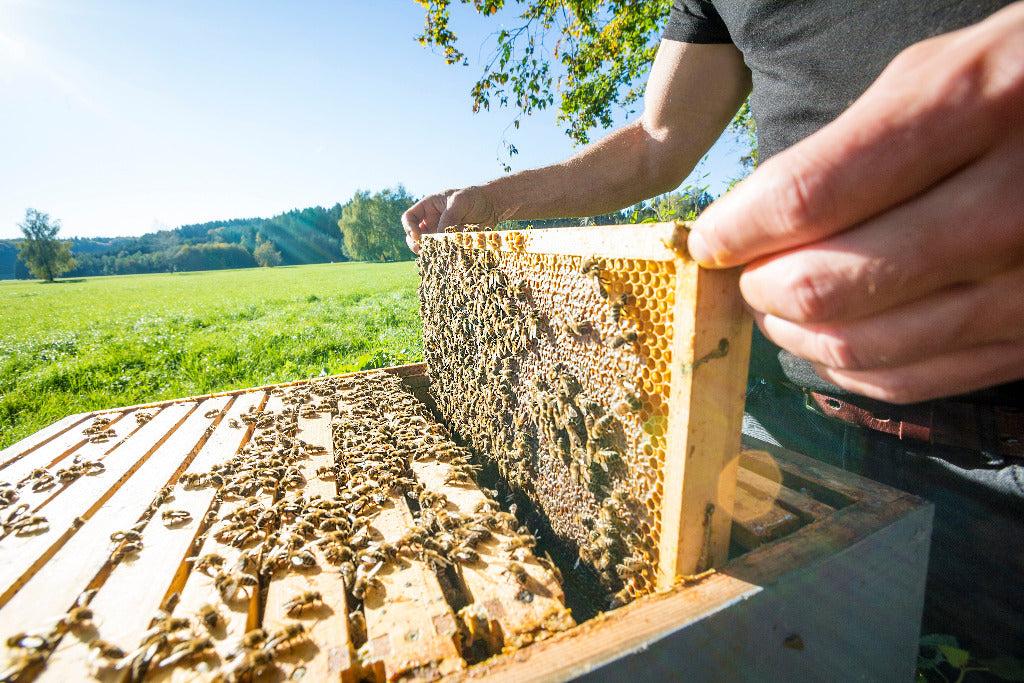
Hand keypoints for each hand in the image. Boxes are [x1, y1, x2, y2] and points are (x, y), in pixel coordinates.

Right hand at [402, 187, 497, 253]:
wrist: (492, 206)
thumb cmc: (474, 198)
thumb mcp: (460, 200)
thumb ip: (449, 216)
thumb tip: (439, 235)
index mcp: (428, 207)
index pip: (409, 218)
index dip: (409, 227)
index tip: (417, 237)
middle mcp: (431, 222)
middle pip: (413, 236)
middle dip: (416, 245)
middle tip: (424, 251)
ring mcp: (440, 235)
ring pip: (427, 247)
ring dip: (429, 253)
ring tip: (437, 257)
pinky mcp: (451, 244)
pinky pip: (443, 253)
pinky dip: (444, 258)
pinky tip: (449, 260)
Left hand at [687, 3, 1023, 402]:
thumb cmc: (1021, 85)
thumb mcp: (935, 73)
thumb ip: (842, 146)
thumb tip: (751, 221)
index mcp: (970, 111)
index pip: (808, 196)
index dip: (737, 229)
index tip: (711, 238)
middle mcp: (1005, 207)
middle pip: (824, 287)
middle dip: (759, 287)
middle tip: (748, 272)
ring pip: (860, 348)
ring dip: (794, 333)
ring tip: (781, 304)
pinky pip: (910, 381)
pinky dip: (848, 368)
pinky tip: (834, 338)